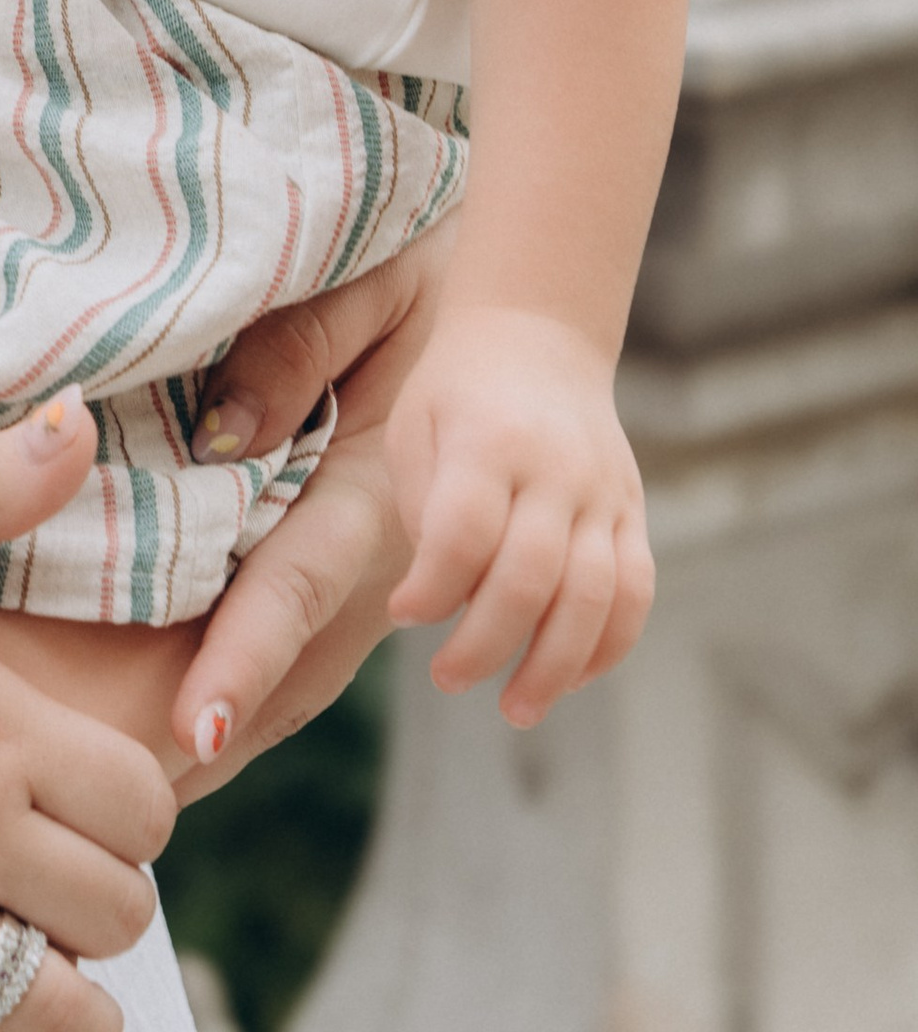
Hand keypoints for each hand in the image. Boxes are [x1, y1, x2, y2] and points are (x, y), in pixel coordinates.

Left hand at [169, 227, 448, 787]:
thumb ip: (293, 354)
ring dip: (261, 717)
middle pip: (311, 658)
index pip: (298, 583)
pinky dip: (284, 682)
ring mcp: (408, 568)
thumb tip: (224, 444)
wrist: (522, 290)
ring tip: (165, 781)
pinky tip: (235, 719)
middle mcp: (399, 546)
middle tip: (139, 800)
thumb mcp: (360, 286)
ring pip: (318, 666)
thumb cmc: (420, 263)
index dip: (246, 658)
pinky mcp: (402, 566)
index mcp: (379, 484)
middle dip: (232, 729)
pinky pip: (335, 639)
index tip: (197, 731)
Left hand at [383, 307, 651, 724]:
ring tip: (516, 708)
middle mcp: (554, 468)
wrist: (536, 331)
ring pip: (594, 596)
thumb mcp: (415, 426)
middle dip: (488, 645)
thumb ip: (424, 509)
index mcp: (488, 440)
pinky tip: (571, 676)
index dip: (433, 587)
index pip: (465, 531)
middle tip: (448, 678)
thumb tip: (437, 602)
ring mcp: (603, 492)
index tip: (403, 615)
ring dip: (555, 665)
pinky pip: (635, 592)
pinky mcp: (632, 511)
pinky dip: (608, 645)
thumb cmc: (456, 390)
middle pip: (531, 576)